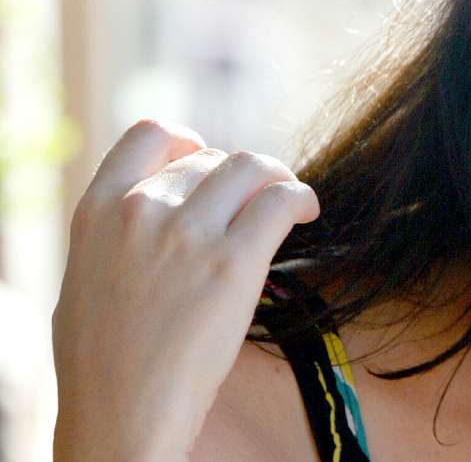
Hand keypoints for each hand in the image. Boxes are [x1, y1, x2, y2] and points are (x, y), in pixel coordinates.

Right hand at [52, 119, 319, 461]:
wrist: (120, 413)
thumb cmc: (103, 361)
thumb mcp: (87, 277)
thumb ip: (119, 234)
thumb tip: (154, 209)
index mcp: (97, 210)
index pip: (149, 135)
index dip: (188, 141)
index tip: (208, 158)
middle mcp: (142, 210)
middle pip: (213, 159)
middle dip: (240, 178)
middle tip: (257, 204)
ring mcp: (188, 233)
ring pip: (252, 167)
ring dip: (277, 178)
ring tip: (289, 201)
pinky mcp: (233, 262)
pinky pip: (281, 202)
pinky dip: (301, 198)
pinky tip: (306, 213)